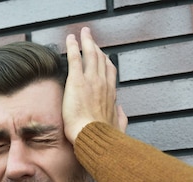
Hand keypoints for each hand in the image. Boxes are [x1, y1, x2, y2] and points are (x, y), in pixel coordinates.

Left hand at [63, 27, 126, 142]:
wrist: (94, 138)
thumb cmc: (104, 137)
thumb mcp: (118, 127)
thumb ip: (120, 117)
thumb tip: (121, 110)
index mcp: (111, 94)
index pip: (110, 73)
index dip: (106, 62)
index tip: (103, 56)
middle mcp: (103, 84)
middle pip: (101, 59)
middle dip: (96, 47)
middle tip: (91, 38)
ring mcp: (91, 80)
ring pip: (91, 54)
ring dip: (87, 41)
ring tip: (84, 32)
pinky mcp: (77, 81)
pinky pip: (75, 58)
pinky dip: (73, 46)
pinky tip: (70, 39)